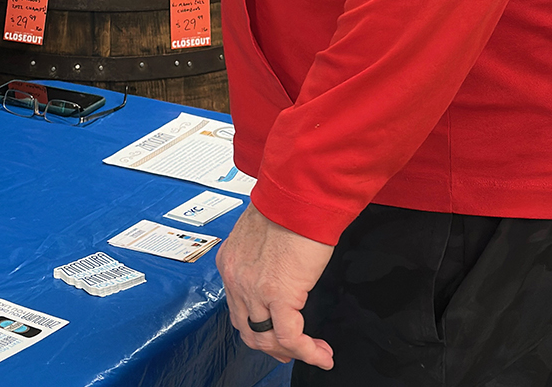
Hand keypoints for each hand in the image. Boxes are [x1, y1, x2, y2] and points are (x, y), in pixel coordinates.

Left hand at [214, 205, 335, 369]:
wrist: (299, 196)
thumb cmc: (287, 207)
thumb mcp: (262, 235)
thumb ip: (261, 258)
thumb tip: (276, 273)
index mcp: (230, 263)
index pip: (237, 309)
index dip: (258, 328)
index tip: (276, 335)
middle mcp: (236, 278)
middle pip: (248, 329)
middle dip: (273, 346)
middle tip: (293, 352)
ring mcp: (254, 288)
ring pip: (267, 338)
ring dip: (292, 351)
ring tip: (314, 351)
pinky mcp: (278, 294)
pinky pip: (290, 337)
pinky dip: (307, 351)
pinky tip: (321, 354)